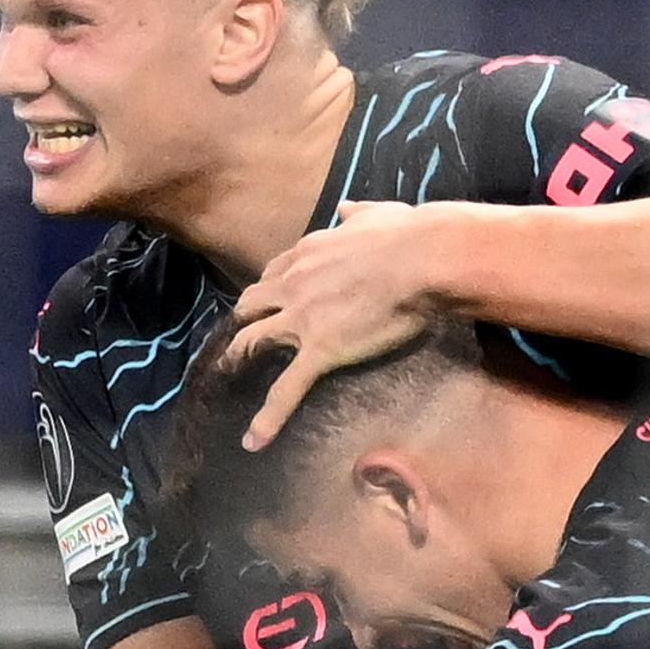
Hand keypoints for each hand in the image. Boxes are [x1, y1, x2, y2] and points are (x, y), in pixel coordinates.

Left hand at [223, 201, 442, 447]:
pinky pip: (285, 389)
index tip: (266, 303)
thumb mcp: (378, 213)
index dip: (266, 291)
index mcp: (308, 251)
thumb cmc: (410, 235)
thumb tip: (348, 208)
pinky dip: (267, 417)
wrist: (424, 258)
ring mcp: (302, 318)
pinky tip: (254, 440)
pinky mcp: (320, 349)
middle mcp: (294, 283)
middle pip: (251, 305)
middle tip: (235, 342)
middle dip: (240, 322)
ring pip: (252, 342)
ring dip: (235, 361)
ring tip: (225, 380)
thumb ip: (357, 213)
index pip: (274, 272)